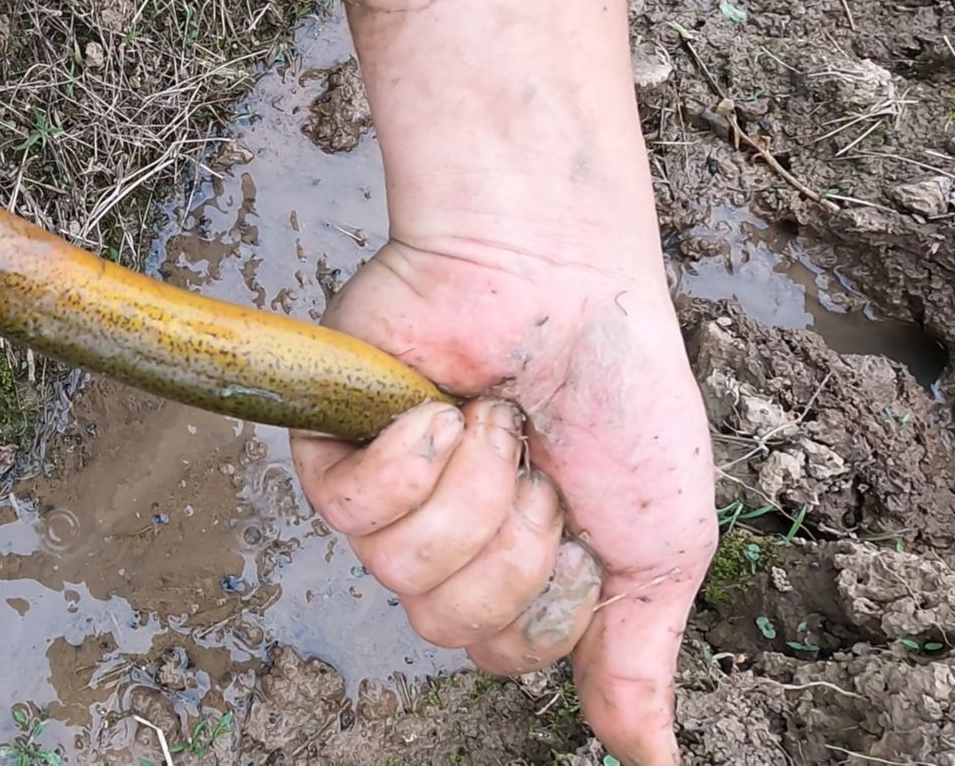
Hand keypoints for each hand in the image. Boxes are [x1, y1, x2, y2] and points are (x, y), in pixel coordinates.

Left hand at [292, 232, 716, 764]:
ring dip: (474, 488)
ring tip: (496, 418)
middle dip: (516, 539)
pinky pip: (350, 513)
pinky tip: (440, 403)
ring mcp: (387, 493)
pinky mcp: (332, 446)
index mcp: (516, 564)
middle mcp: (445, 538)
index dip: (551, 600)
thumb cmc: (618, 391)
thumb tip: (649, 765)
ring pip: (403, 571)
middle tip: (539, 459)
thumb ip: (637, 655)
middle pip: (449, 624)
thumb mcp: (661, 542)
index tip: (586, 519)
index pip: (504, 654)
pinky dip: (412, 456)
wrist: (560, 276)